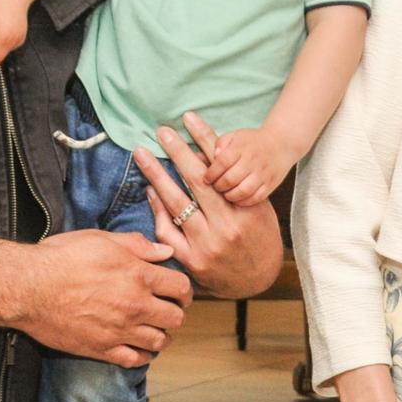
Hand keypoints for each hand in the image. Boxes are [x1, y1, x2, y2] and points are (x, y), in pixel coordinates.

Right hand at [15, 230, 189, 366]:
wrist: (28, 287)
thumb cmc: (61, 258)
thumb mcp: (102, 239)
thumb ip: (137, 245)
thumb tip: (166, 251)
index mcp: (139, 276)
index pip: (182, 288)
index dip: (184, 290)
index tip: (179, 292)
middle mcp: (135, 306)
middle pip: (176, 318)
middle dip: (176, 313)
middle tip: (168, 310)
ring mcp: (120, 331)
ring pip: (159, 342)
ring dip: (162, 335)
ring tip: (155, 329)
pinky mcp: (101, 349)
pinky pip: (135, 360)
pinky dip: (142, 356)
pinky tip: (139, 348)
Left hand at [136, 111, 283, 298]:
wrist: (259, 280)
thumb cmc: (259, 236)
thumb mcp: (256, 206)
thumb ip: (232, 182)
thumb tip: (204, 152)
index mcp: (246, 210)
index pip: (222, 167)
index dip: (204, 139)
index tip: (188, 120)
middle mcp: (227, 227)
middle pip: (196, 181)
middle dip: (176, 152)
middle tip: (161, 131)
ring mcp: (207, 246)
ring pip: (176, 204)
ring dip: (156, 175)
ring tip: (142, 155)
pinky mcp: (192, 261)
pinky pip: (168, 231)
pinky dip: (158, 209)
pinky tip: (151, 191)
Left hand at [209, 127, 295, 205]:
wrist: (281, 144)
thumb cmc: (252, 141)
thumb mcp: (234, 136)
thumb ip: (219, 145)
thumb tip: (209, 158)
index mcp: (241, 147)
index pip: (221, 162)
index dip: (211, 173)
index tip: (206, 179)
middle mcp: (252, 160)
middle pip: (230, 179)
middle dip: (218, 186)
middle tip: (216, 187)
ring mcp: (263, 174)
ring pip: (242, 191)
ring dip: (230, 195)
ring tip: (226, 193)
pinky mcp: (270, 184)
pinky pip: (255, 198)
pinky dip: (244, 201)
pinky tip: (238, 198)